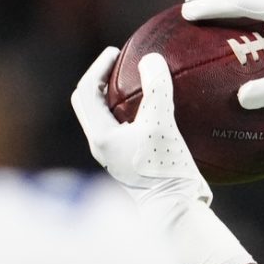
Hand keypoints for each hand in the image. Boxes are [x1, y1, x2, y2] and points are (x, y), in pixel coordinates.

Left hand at [69, 47, 250, 263]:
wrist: (177, 211)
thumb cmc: (166, 170)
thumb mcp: (161, 124)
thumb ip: (156, 89)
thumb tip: (151, 59)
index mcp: (101, 137)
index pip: (86, 92)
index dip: (97, 67)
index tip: (117, 52)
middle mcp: (103, 147)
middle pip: (89, 104)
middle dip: (99, 80)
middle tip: (120, 63)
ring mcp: (117, 157)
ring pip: (106, 118)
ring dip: (114, 97)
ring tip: (135, 82)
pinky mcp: (132, 164)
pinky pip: (125, 130)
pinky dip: (132, 114)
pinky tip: (156, 110)